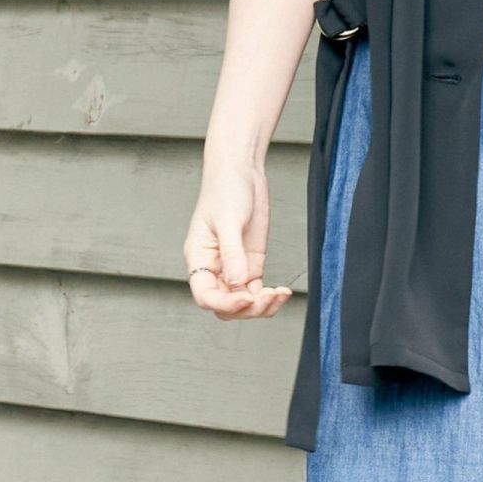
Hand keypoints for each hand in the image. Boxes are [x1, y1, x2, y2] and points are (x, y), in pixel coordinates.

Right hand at [183, 160, 293, 319]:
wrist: (241, 172)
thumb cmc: (225, 190)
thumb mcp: (228, 221)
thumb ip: (232, 254)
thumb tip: (238, 285)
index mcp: (199, 259)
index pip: (206, 296)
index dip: (225, 303)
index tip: (247, 297)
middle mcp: (214, 268)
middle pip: (225, 305)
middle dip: (246, 309)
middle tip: (267, 298)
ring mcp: (234, 267)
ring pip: (242, 302)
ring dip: (260, 307)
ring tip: (279, 296)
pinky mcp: (251, 263)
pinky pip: (257, 291)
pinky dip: (269, 297)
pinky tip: (283, 293)